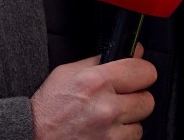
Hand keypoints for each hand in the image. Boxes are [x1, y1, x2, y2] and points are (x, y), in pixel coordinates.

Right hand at [30, 43, 156, 139]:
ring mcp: (110, 132)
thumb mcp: (69, 71)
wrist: (36, 135)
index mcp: (96, 81)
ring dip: (129, 119)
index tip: (138, 73)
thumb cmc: (50, 105)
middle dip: (136, 97)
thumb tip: (131, 51)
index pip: (144, 71)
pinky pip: (132, 138)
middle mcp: (107, 107)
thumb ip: (100, 61)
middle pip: (148, 99)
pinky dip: (122, 135)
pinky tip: (106, 129)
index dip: (142, 71)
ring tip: (108, 115)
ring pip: (141, 122)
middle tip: (121, 96)